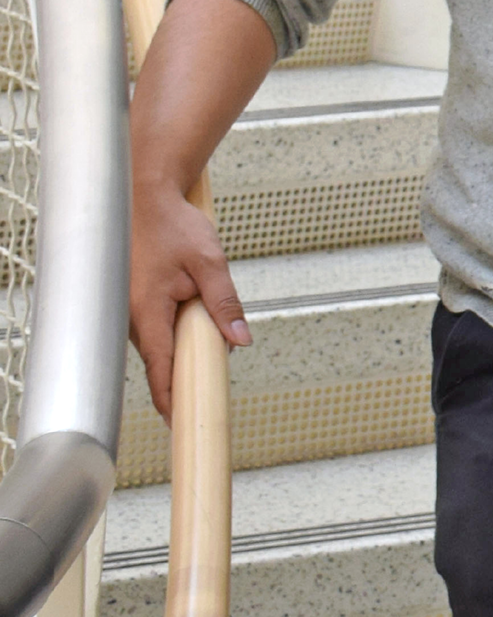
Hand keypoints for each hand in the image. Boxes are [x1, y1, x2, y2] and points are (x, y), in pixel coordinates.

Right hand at [129, 173, 249, 417]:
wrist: (146, 196)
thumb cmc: (174, 225)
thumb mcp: (209, 262)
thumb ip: (225, 302)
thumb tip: (240, 339)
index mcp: (146, 310)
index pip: (158, 367)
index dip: (170, 397)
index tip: (180, 420)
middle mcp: (130, 315)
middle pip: (159, 359)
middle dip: (184, 369)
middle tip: (211, 381)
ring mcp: (128, 308)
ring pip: (157, 342)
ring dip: (180, 344)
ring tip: (206, 332)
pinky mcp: (133, 300)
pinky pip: (154, 326)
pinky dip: (172, 329)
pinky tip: (190, 312)